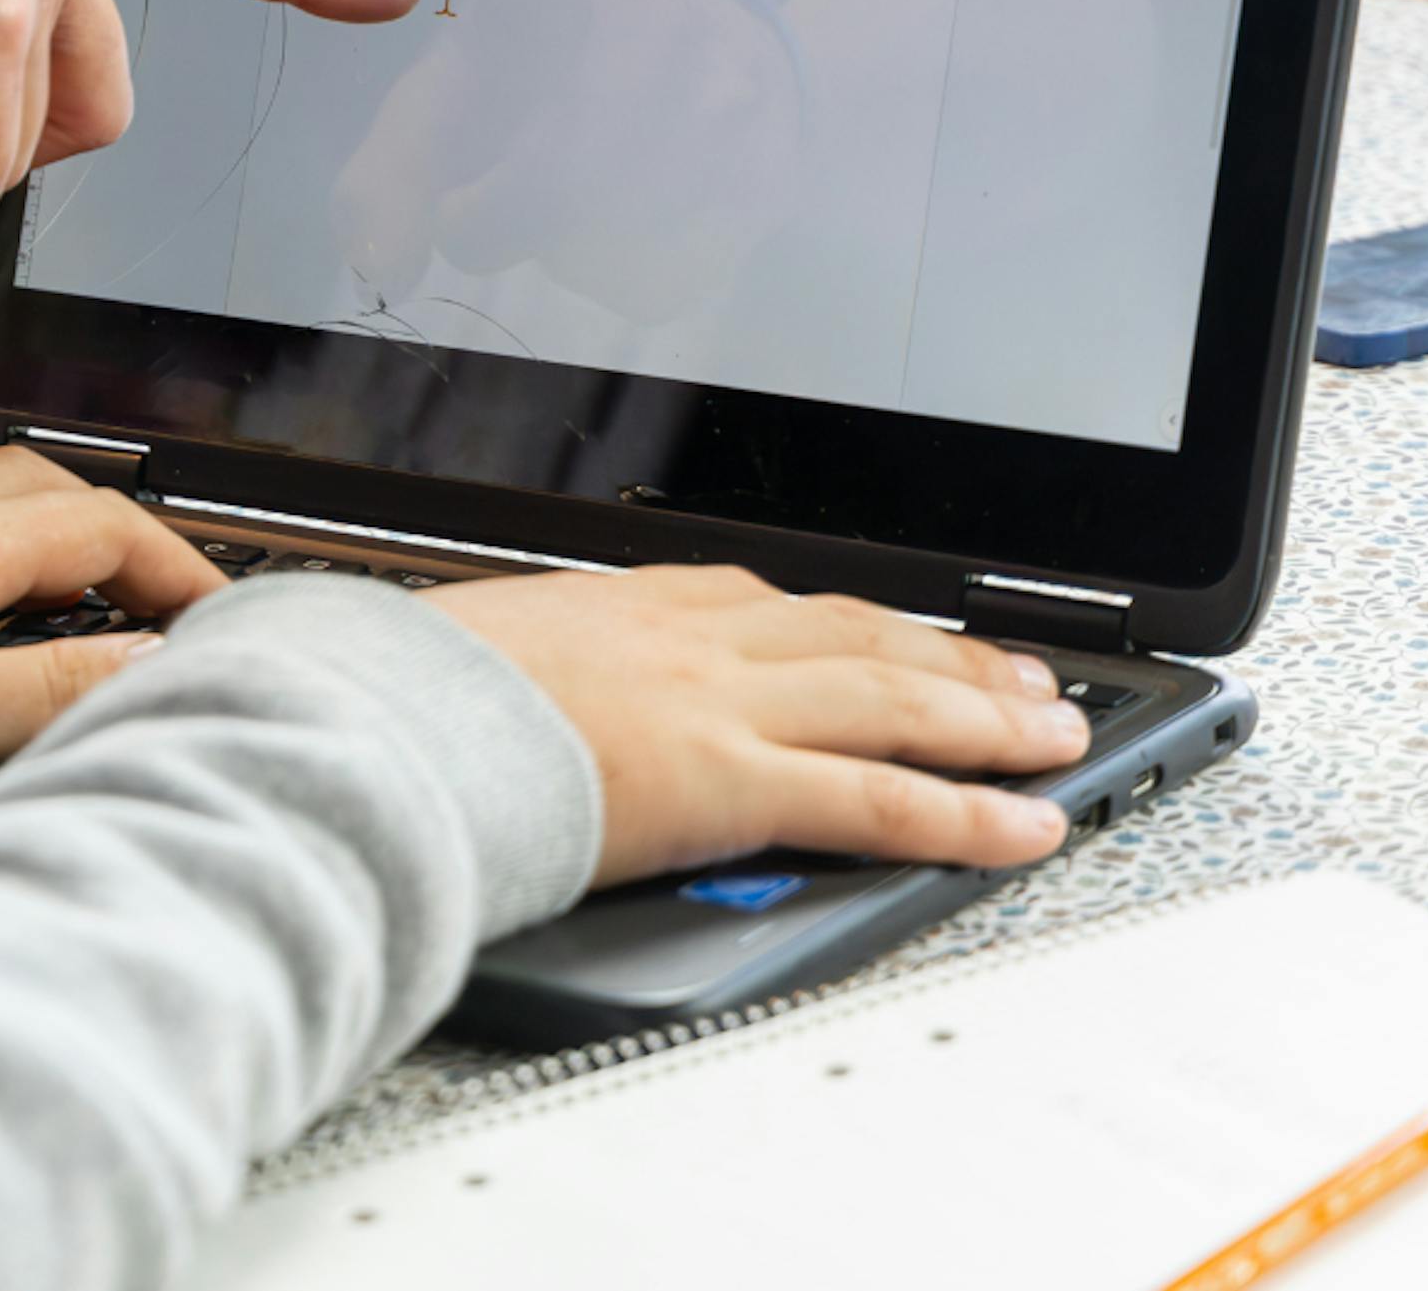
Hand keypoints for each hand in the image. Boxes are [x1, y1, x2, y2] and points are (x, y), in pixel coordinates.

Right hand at [428, 564, 1087, 882]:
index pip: (760, 599)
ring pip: (890, 700)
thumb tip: (423, 665)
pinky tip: (1025, 827)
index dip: (845, 618)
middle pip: (852, 635)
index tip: (887, 628)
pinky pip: (877, 799)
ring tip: (1056, 737)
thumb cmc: (382, 693)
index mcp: (613, 600)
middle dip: (949, 656)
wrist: (371, 722)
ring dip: (986, 719)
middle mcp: (684, 637)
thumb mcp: (438, 647)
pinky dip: (965, 813)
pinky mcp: (732, 783)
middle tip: (1021, 677)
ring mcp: (716, 704)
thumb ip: (488, 663)